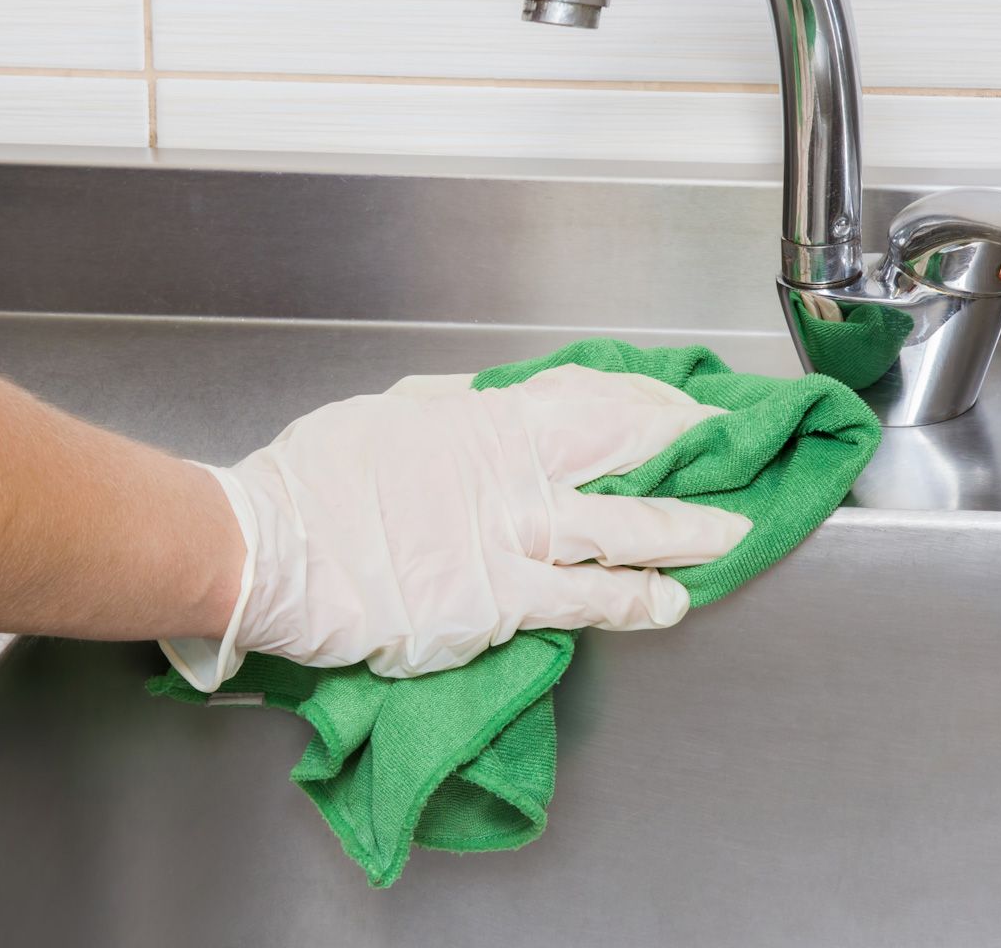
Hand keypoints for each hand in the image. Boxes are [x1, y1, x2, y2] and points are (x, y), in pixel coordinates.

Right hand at [161, 363, 752, 690]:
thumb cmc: (314, 483)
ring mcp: (508, 539)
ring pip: (620, 529)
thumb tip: (485, 406)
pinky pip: (584, 600)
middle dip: (681, 452)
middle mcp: (507, 473)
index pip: (585, 396)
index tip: (676, 403)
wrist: (271, 550)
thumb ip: (447, 413)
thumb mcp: (387, 418)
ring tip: (729, 535)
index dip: (643, 399)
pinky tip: (670, 603)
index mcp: (480, 420)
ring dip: (683, 530)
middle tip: (728, 452)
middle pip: (619, 451)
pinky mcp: (497, 604)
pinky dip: (633, 600)